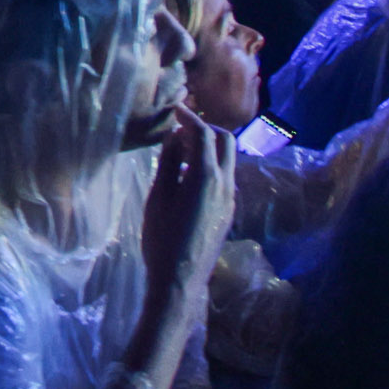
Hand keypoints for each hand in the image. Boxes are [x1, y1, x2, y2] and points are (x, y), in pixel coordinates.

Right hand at [140, 108, 234, 298]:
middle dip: (206, 128)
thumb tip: (174, 137)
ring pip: (228, 159)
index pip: (203, 134)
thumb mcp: (159, 197)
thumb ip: (168, 163)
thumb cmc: (162, 238)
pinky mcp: (228, 210)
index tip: (175, 108)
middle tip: (181, 129)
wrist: (181, 279)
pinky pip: (225, 176)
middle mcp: (225, 183)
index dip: (189, 117)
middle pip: (226, 141)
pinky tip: (188, 175)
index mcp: (205, 176)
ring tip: (180, 151)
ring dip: (208, 147)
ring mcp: (230, 198)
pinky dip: (210, 164)